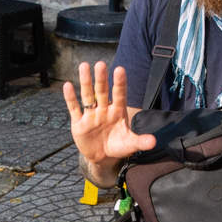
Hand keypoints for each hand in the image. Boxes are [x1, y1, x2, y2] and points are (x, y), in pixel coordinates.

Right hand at [62, 62, 155, 178]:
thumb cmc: (118, 146)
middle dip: (101, 79)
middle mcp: (104, 110)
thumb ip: (140, 141)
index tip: (120, 69)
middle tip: (100, 64)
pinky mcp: (79, 123)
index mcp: (118, 112)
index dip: (119, 83)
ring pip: (88, 96)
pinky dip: (70, 98)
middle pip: (102, 91)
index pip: (119, 95)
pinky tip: (67, 85)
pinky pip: (74, 108)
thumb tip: (154, 142)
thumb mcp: (130, 144)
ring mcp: (91, 115)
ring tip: (84, 66)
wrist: (103, 157)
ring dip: (85, 82)